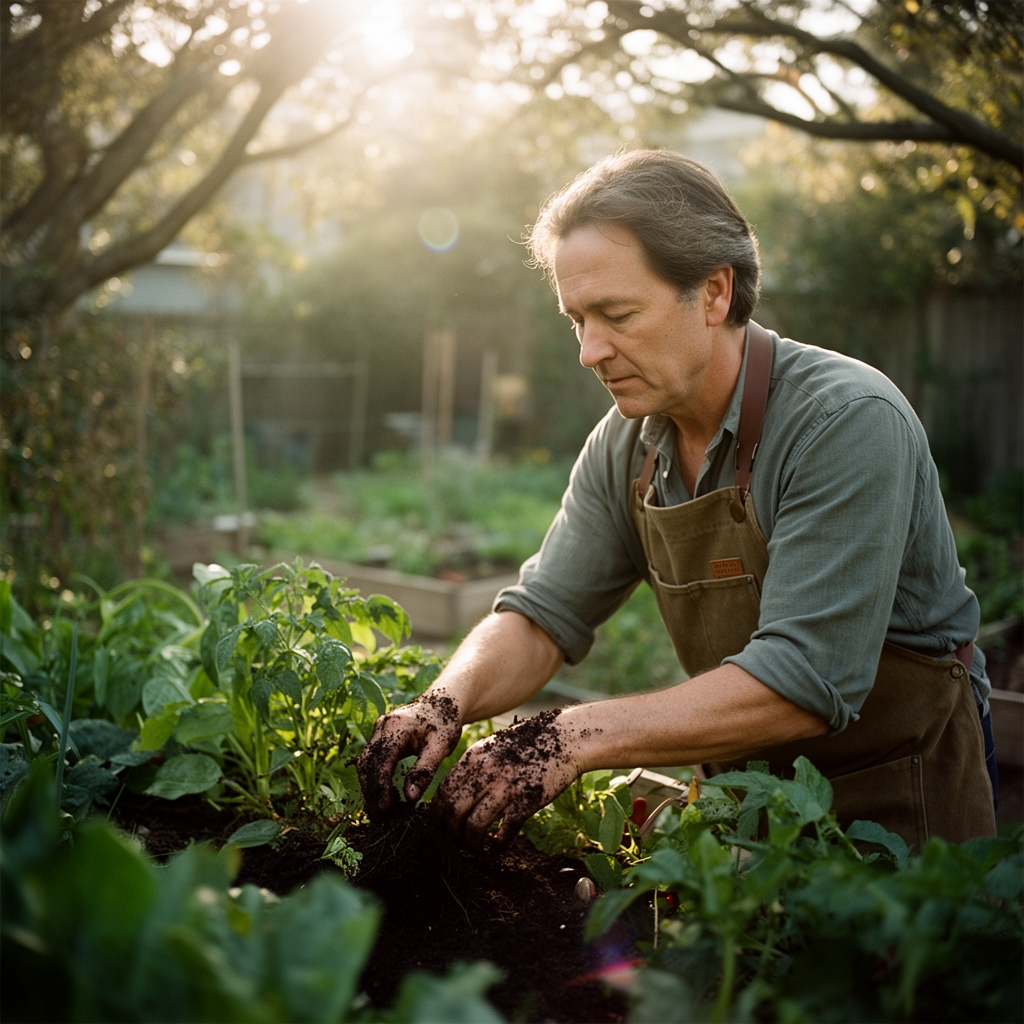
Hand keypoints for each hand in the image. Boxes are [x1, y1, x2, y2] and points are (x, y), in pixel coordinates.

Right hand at [357, 690, 462, 819]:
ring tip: (381, 811)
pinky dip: (375, 778)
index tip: (385, 810)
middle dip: (372, 792)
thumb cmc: (445, 722)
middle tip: (380, 818)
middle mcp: (381, 726)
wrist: (443, 701)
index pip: (381, 762)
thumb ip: (424, 771)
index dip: (380, 788)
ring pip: (366, 763)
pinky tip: (385, 795)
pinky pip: (371, 760)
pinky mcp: (380, 736)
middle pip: (367, 764)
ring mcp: (378, 730)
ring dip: (371, 787)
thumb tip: (409, 798)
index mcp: (396, 727)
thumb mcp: (441, 746)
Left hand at [434, 709, 579, 851]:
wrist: (564, 737)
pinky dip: (496, 846)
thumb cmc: (528, 743)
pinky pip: (504, 832)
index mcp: (474, 757)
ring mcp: (506, 786)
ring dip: (470, 843)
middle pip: (453, 811)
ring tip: (475, 848)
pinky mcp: (527, 800)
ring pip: (474, 824)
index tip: (441, 826)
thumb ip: (474, 766)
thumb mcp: (493, 746)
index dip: (437, 814)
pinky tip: (496, 849)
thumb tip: (454, 792)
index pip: (443, 791)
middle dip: (449, 832)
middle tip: (456, 841)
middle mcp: (486, 772)